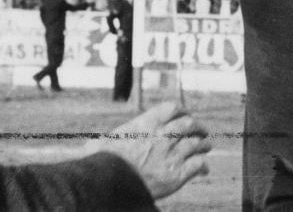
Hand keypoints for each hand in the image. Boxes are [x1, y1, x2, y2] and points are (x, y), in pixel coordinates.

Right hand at [84, 101, 210, 199]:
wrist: (108, 183)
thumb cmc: (102, 164)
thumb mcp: (103, 145)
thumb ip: (106, 141)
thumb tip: (87, 147)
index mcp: (147, 124)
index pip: (173, 108)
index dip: (182, 111)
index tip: (185, 115)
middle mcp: (162, 136)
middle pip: (190, 125)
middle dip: (198, 127)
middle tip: (202, 131)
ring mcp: (171, 155)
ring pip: (197, 144)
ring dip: (203, 145)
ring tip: (205, 146)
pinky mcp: (176, 175)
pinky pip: (198, 165)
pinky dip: (202, 165)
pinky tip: (202, 168)